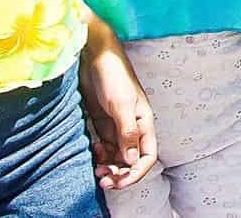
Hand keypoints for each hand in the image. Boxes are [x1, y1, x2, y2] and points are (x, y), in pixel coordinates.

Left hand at [78, 36, 156, 190]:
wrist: (94, 57)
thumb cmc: (113, 76)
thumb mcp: (121, 104)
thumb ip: (127, 133)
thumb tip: (131, 161)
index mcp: (144, 123)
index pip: (147, 156)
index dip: (135, 173)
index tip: (118, 182)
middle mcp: (133, 127)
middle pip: (131, 160)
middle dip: (119, 174)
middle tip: (102, 181)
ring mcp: (117, 125)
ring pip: (117, 156)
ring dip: (109, 167)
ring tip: (96, 171)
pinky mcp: (103, 122)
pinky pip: (105, 146)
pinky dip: (101, 154)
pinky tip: (94, 151)